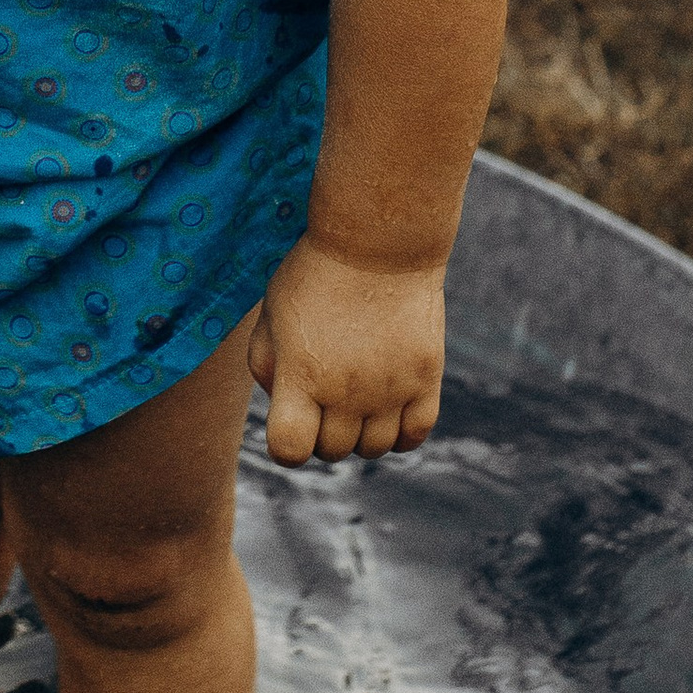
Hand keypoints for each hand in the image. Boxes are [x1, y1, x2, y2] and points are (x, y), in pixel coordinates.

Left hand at [249, 246, 444, 464]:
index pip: (289, 450)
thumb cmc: (316, 273)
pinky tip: (388, 409)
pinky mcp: (425, 378)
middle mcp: (347, 391)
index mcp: (302, 375)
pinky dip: (399, 434)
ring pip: (373, 449)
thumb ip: (266, 363)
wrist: (379, 242)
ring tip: (354, 401)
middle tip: (322, 401)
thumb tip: (280, 404)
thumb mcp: (274, 312)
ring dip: (358, 435)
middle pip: (331, 451)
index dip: (285, 447)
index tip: (289, 424)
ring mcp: (390, 388)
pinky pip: (414, 435)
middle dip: (320, 434)